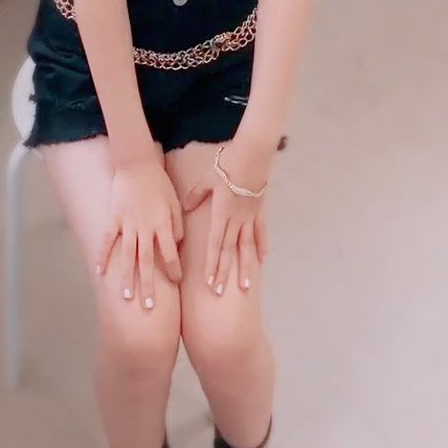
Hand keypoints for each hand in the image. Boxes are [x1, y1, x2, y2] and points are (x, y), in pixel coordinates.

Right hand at [96, 158, 183, 308]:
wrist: (136, 163)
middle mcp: (145, 227)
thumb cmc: (159, 183)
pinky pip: (107, 240)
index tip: (176, 282)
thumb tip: (176, 245)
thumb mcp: (174, 202)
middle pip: (147, 261)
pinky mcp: (114, 218)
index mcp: (163, 223)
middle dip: (148, 285)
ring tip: (126, 298)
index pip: (170, 253)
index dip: (174, 269)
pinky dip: (103, 256)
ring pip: (127, 255)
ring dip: (126, 278)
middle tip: (148, 307)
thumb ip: (177, 225)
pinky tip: (100, 272)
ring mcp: (127, 223)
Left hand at [181, 144, 268, 295]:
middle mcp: (236, 219)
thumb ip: (195, 194)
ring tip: (245, 286)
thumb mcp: (206, 178)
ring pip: (247, 247)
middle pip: (229, 250)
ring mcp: (250, 217)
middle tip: (221, 292)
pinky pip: (261, 232)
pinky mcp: (260, 211)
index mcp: (221, 213)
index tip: (210, 282)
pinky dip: (262, 246)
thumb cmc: (227, 164)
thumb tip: (185, 207)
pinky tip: (263, 260)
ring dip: (245, 267)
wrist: (252, 155)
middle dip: (224, 272)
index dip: (212, 264)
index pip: (215, 244)